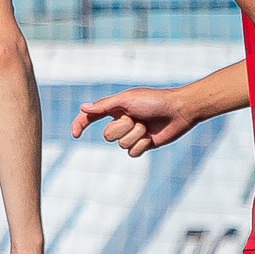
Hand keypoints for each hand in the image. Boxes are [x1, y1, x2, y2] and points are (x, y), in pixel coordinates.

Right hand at [70, 85, 196, 156]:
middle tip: (136, 119)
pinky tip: (151, 138)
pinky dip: (141, 145)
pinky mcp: (143, 144)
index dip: (80, 124)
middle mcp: (121, 122)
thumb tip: (83, 108)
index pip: (91, 117)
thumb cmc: (154, 100)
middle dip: (121, 129)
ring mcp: (132, 134)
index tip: (75, 134)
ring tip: (147, 127)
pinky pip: (132, 153)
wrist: (179, 110)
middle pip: (107, 135)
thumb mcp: (127, 100)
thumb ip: (104, 106)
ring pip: (120, 145)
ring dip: (134, 136)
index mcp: (115, 109)